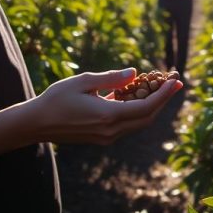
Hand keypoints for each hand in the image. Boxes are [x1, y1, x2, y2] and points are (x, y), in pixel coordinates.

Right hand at [24, 69, 182, 145]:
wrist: (35, 124)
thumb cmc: (56, 99)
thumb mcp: (83, 82)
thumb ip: (111, 79)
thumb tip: (135, 74)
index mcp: (107, 116)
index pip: (146, 107)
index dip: (164, 94)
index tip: (176, 80)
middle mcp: (110, 131)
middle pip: (147, 117)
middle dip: (164, 100)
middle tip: (175, 81)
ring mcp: (106, 137)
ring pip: (139, 122)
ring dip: (152, 105)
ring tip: (160, 85)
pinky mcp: (101, 137)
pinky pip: (127, 124)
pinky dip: (136, 110)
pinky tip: (136, 94)